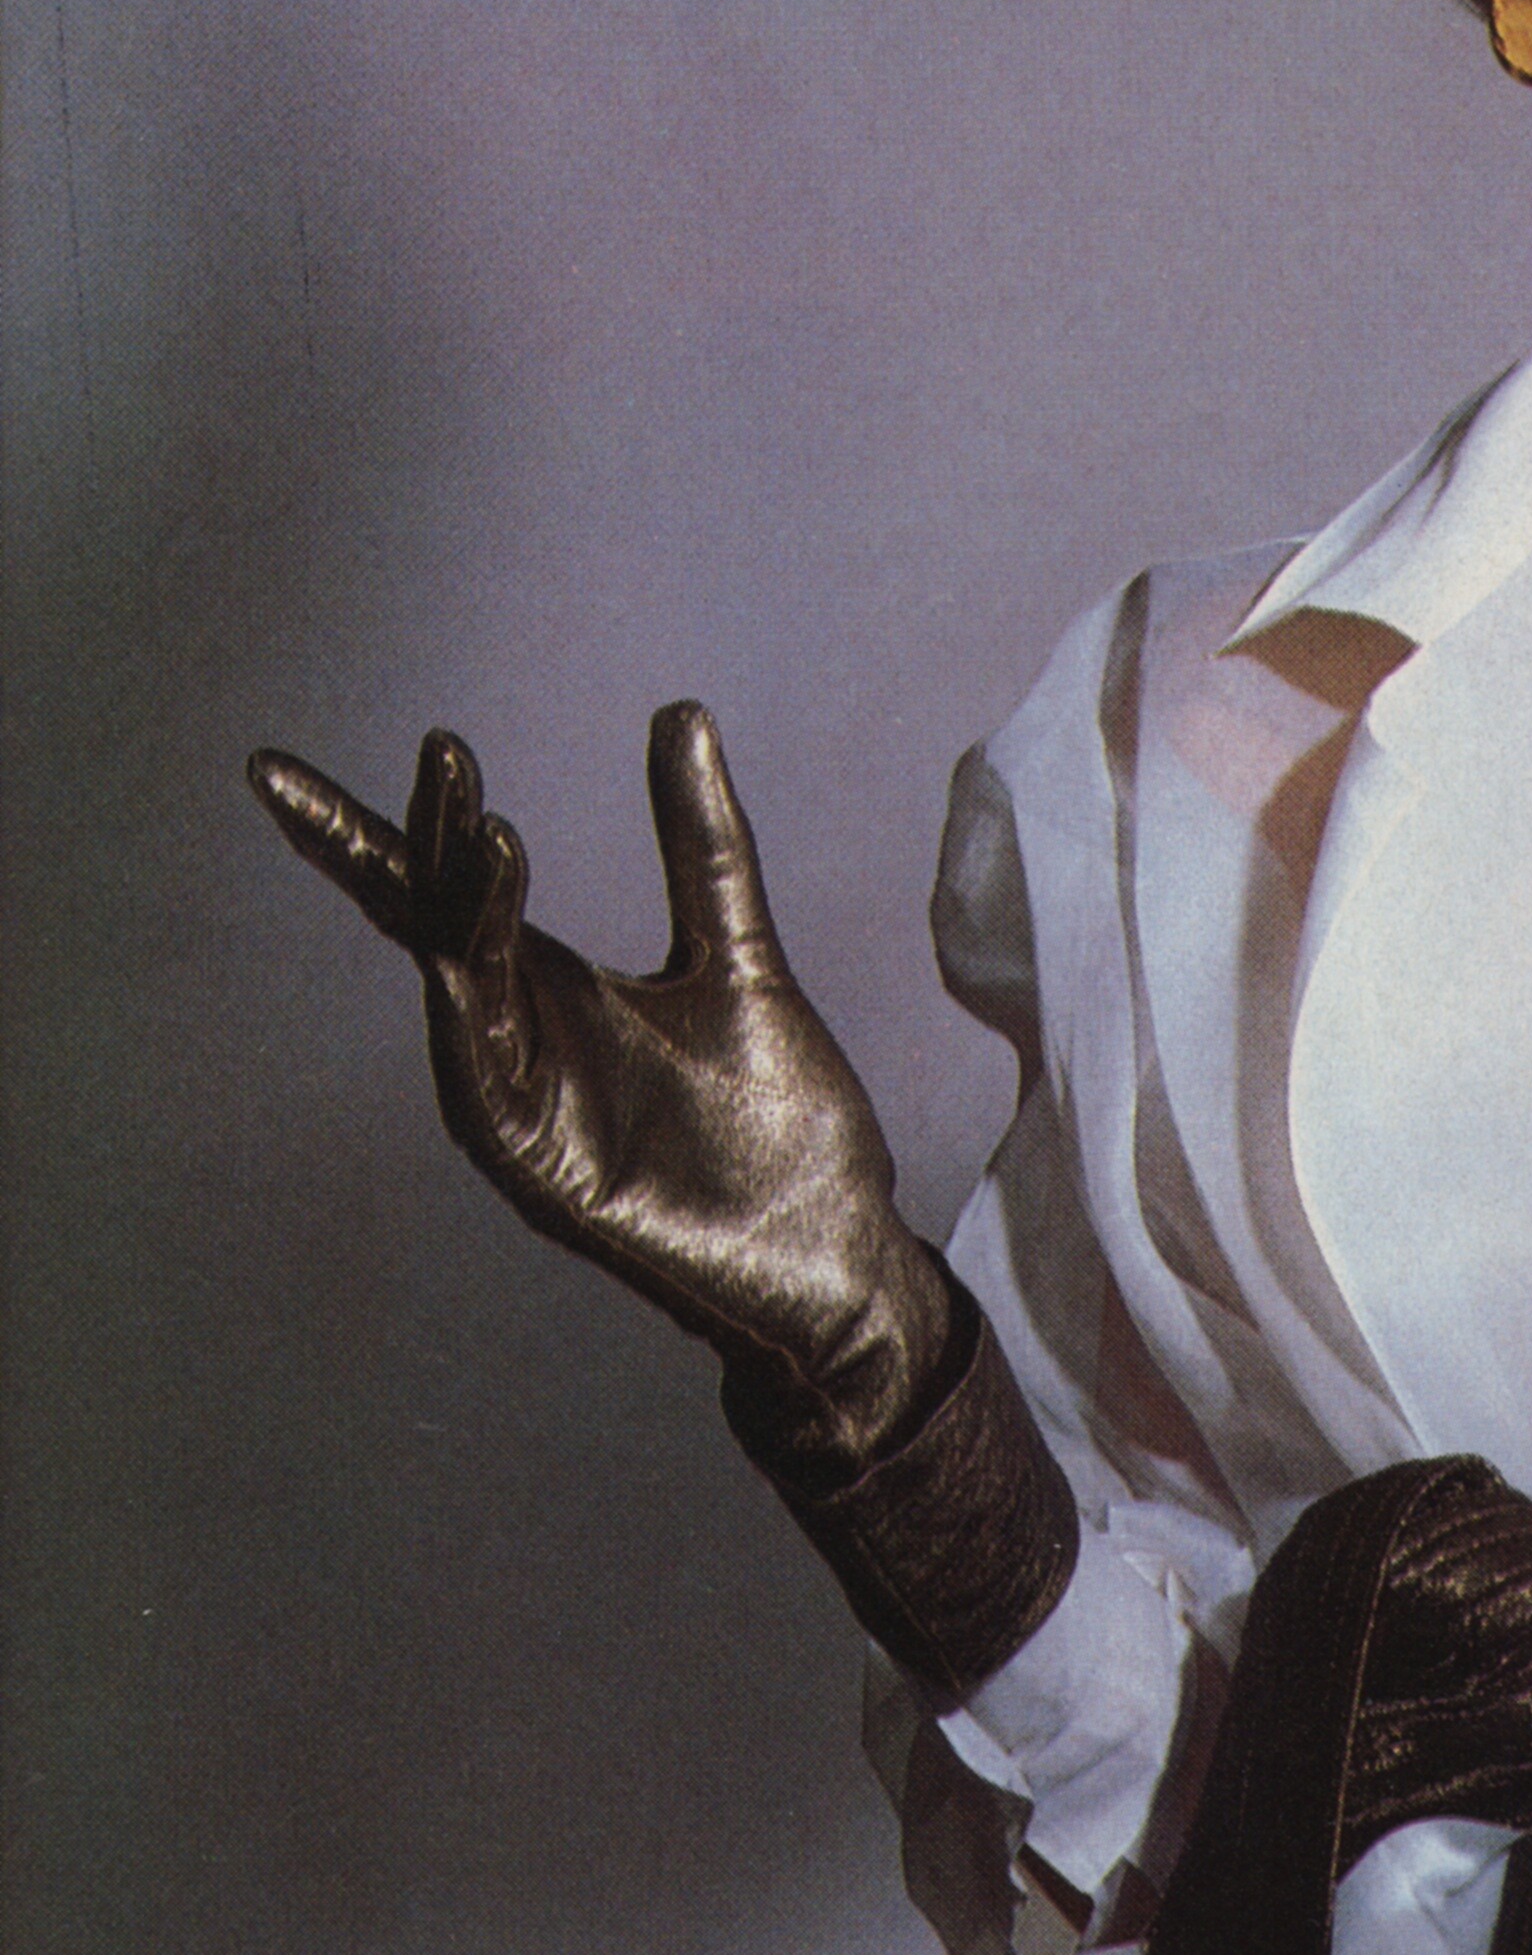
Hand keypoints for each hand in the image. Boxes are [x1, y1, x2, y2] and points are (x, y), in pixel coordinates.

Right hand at [248, 705, 954, 1472]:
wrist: (834, 1244)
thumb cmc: (783, 1122)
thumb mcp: (737, 954)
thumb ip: (700, 844)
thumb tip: (678, 709)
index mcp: (548, 985)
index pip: (439, 890)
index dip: (363, 828)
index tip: (275, 767)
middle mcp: (516, 1035)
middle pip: (434, 922)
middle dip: (428, 838)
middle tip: (444, 750)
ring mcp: (519, 1102)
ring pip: (459, 988)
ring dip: (462, 909)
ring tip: (488, 821)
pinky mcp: (535, 1166)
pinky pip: (485, 1077)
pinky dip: (475, 1011)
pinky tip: (469, 952)